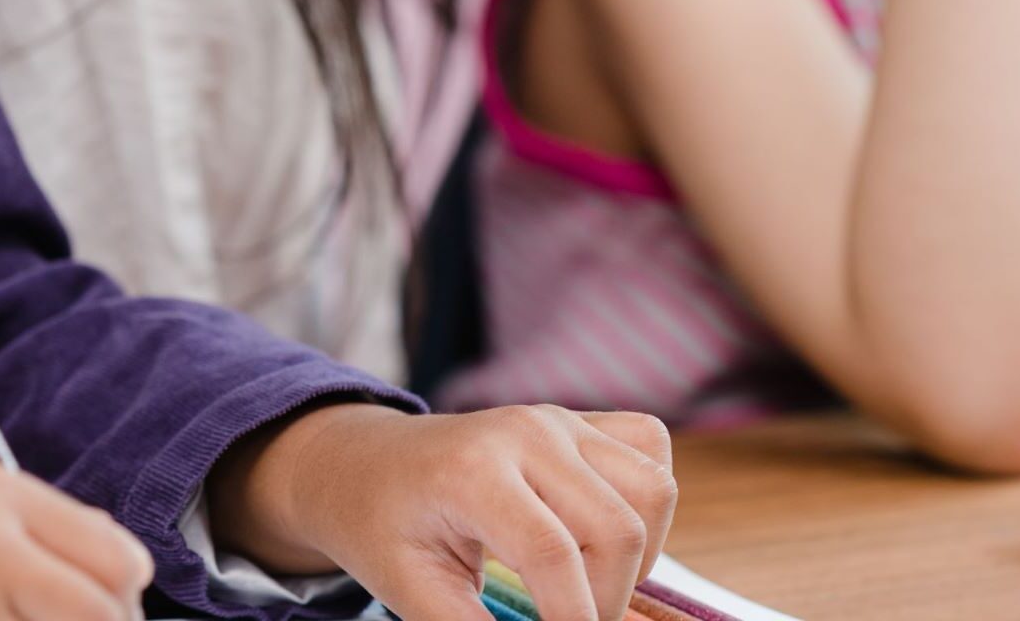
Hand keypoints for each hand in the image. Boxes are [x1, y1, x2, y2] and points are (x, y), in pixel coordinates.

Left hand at [209, 403, 677, 620]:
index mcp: (472, 469)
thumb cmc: (383, 527)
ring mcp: (558, 419)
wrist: (367, 464)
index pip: (552, 554)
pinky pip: (651, 451)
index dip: (574, 620)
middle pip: (618, 528)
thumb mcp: (412, 590)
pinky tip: (601, 537)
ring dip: (637, 556)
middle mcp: (525, 431)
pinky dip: (647, 505)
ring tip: (585, 584)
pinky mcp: (579, 421)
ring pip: (652, 491)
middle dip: (607, 599)